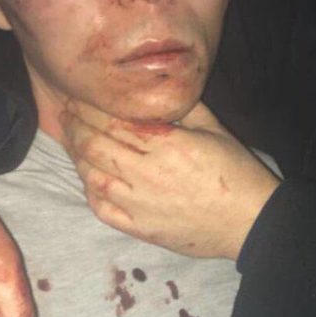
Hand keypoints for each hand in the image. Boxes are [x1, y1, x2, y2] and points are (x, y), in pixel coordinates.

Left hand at [60, 101, 279, 260]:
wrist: (250, 221)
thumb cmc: (235, 171)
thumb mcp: (213, 127)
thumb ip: (181, 107)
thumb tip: (152, 87)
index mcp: (165, 143)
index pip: (112, 121)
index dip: (88, 108)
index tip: (76, 96)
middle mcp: (146, 173)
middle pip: (94, 145)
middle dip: (74, 126)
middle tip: (65, 114)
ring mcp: (139, 204)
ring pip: (92, 176)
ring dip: (76, 156)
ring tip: (71, 141)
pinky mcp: (140, 228)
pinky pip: (102, 209)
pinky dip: (89, 191)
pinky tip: (87, 177)